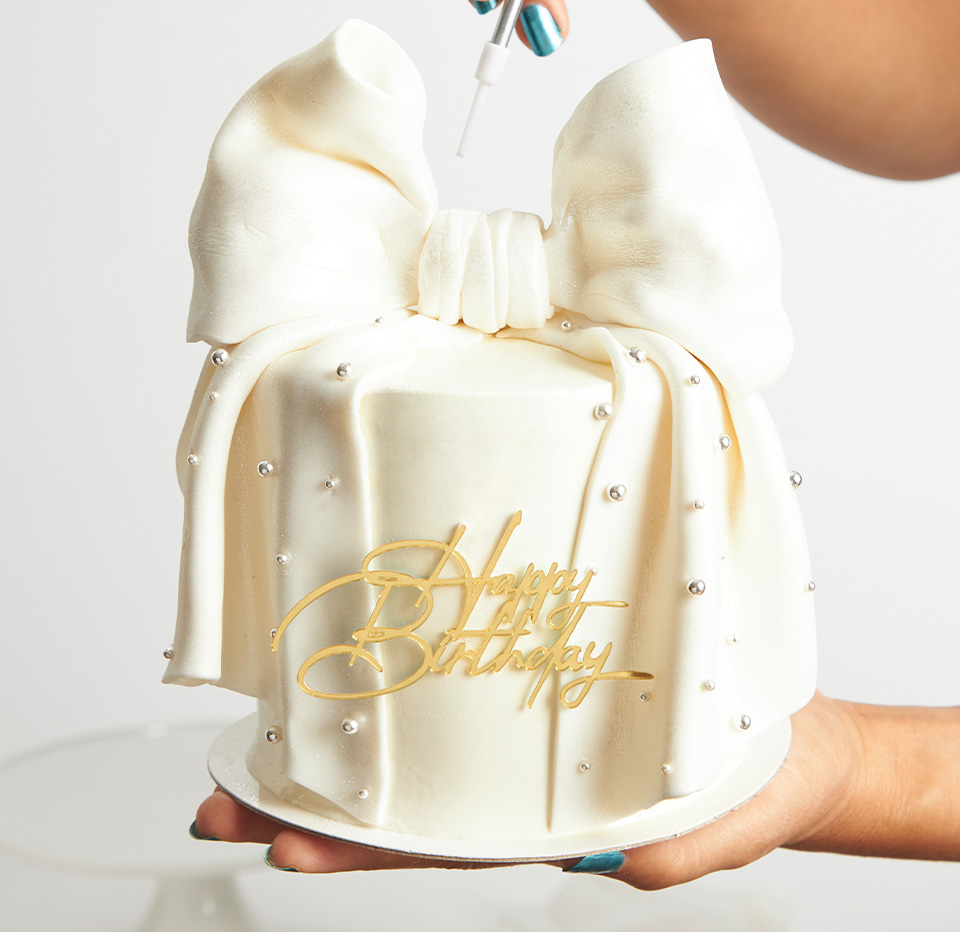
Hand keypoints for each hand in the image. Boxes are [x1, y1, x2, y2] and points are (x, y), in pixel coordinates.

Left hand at [192, 692, 863, 885]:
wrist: (783, 740)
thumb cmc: (759, 780)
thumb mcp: (728, 825)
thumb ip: (685, 850)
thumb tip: (632, 869)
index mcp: (546, 828)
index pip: (434, 846)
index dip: (356, 850)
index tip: (274, 849)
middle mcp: (516, 786)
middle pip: (399, 806)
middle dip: (309, 810)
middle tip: (218, 807)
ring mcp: (523, 740)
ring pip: (418, 754)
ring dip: (341, 754)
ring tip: (256, 754)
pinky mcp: (543, 693)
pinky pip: (469, 697)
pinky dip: (417, 692)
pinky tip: (374, 677)